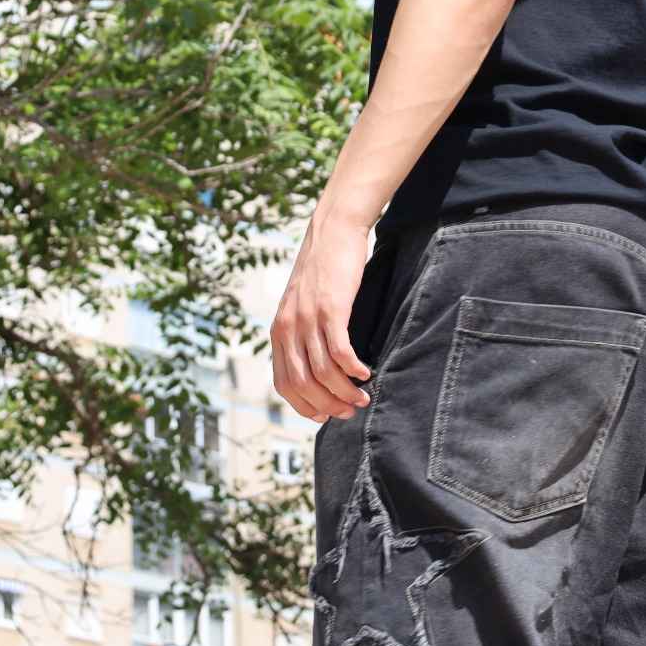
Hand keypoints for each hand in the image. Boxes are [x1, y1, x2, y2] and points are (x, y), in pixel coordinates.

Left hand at [270, 216, 376, 423]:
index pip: (284, 384)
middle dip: (327, 405)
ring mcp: (308, 318)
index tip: (326, 415)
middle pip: (303, 384)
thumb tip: (317, 365)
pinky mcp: (331, 308)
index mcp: (279, 331)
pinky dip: (353, 369)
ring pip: (323, 372)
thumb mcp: (302, 303)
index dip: (305, 406)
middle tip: (351, 411)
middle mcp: (288, 328)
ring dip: (344, 392)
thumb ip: (302, 331)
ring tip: (364, 398)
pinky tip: (366, 373)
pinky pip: (339, 351)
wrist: (333, 229)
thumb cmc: (324, 268)